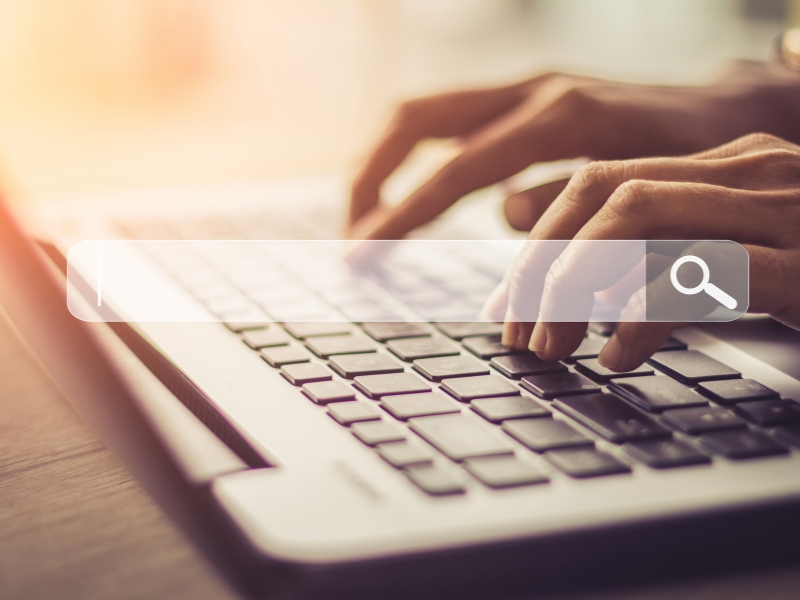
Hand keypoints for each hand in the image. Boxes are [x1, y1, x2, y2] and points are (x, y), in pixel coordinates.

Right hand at [349, 62, 799, 239]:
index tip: (361, 252)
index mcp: (559, 117)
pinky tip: (410, 196)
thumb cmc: (695, 159)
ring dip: (383, 164)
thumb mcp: (644, 192)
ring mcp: (524, 88)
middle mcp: (531, 90)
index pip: (455, 169)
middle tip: (349, 233)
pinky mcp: (524, 98)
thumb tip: (505, 215)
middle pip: (417, 119)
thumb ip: (570, 202)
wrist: (729, 110)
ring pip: (425, 113)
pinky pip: (450, 122)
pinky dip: (416, 159)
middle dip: (371, 176)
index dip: (402, 213)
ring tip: (363, 217)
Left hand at [496, 132, 799, 371]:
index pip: (599, 181)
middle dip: (542, 264)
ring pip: (640, 215)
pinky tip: (619, 355)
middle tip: (516, 331)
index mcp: (722, 167)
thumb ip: (655, 247)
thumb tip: (561, 264)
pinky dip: (644, 313)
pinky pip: (703, 272)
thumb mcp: (734, 251)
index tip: (506, 304)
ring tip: (551, 344)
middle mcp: (747, 172)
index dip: (538, 242)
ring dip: (574, 284)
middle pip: (605, 193)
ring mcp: (780, 210)